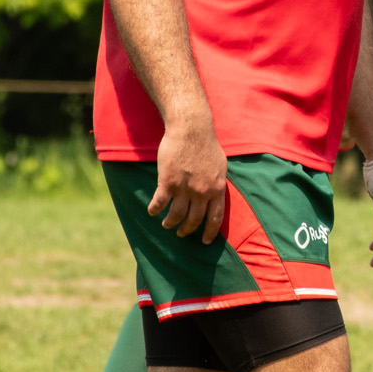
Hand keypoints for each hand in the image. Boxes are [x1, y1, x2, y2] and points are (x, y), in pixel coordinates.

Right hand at [149, 117, 226, 242]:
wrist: (191, 130)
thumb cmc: (206, 144)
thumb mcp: (220, 166)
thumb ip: (217, 182)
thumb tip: (217, 193)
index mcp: (217, 189)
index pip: (215, 218)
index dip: (210, 232)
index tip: (204, 241)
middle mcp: (202, 193)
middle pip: (194, 220)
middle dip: (187, 230)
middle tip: (181, 233)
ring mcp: (185, 188)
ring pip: (176, 215)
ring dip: (170, 223)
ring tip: (166, 224)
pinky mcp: (168, 182)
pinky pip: (160, 203)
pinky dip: (155, 209)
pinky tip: (152, 212)